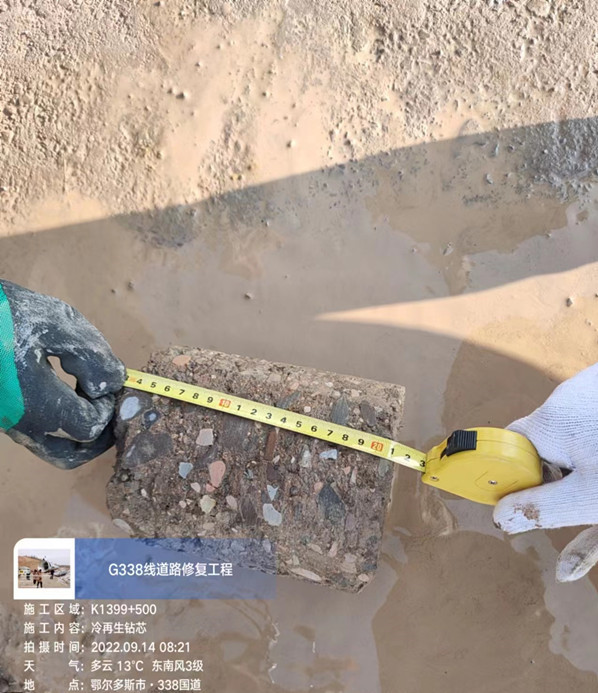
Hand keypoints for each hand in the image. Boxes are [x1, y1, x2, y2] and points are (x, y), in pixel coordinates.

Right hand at [0, 280, 125, 467]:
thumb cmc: (3, 313)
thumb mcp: (57, 322)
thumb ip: (92, 355)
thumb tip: (112, 383)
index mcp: (35, 403)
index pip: (88, 428)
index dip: (107, 407)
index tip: (106, 379)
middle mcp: (20, 423)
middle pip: (71, 454)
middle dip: (99, 432)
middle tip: (108, 402)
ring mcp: (7, 423)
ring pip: (53, 449)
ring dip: (80, 431)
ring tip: (91, 396)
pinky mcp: (2, 415)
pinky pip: (38, 434)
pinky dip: (61, 423)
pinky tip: (68, 389)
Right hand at [493, 363, 597, 581]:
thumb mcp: (592, 501)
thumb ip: (541, 509)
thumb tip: (501, 517)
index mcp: (551, 422)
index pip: (511, 447)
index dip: (518, 476)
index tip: (534, 504)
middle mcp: (568, 398)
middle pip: (547, 444)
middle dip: (563, 478)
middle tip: (587, 499)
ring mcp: (592, 392)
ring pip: (579, 439)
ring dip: (588, 466)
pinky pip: (594, 424)